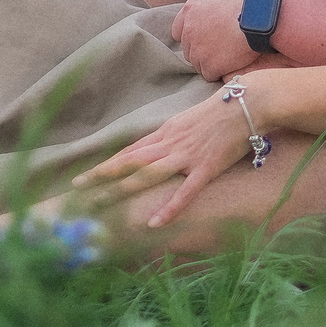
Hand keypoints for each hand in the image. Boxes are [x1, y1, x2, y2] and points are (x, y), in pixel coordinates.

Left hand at [72, 81, 256, 227]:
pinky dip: (169, 208)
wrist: (249, 103)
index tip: (86, 176)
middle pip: (129, 162)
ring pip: (147, 175)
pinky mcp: (206, 168)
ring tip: (100, 204)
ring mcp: (186, 156)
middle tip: (77, 190)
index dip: (107, 165)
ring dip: (121, 190)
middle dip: (101, 176)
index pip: (130, 152)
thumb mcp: (189, 121)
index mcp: (166, 132)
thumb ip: (173, 136)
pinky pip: (185, 191)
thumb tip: (159, 148)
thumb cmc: (223, 110)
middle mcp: (170, 144)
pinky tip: (155, 223)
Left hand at [172, 0, 262, 81]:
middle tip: (220, 48)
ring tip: (227, 59)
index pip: (179, 30)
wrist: (263, 10)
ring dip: (210, 62)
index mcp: (190, 9)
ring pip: (198, 63)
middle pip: (188, 48)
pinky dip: (219, 72)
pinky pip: (210, 74)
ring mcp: (199, 49)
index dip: (192, 33)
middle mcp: (190, 30)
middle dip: (202, 49)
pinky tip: (231, 66)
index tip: (205, 35)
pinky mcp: (212, 65)